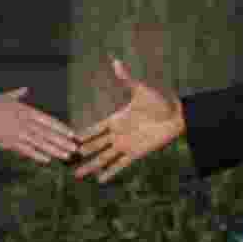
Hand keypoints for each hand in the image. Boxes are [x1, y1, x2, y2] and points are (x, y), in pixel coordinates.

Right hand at [0, 87, 78, 163]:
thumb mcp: (5, 96)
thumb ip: (18, 94)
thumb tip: (25, 89)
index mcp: (25, 110)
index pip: (48, 120)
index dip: (60, 128)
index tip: (71, 134)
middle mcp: (25, 122)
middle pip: (47, 134)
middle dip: (62, 142)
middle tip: (75, 149)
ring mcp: (18, 134)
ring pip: (40, 143)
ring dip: (54, 150)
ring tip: (66, 156)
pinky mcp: (10, 143)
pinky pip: (26, 151)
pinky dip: (37, 155)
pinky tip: (47, 160)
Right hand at [73, 58, 184, 182]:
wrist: (176, 116)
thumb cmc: (159, 101)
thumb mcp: (140, 90)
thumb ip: (126, 79)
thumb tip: (116, 61)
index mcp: (116, 119)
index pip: (95, 129)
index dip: (82, 135)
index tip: (69, 139)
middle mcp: (118, 134)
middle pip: (95, 145)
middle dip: (81, 153)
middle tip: (66, 158)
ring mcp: (125, 145)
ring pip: (104, 158)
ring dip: (91, 165)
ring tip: (77, 175)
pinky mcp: (136, 153)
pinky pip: (120, 165)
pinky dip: (110, 172)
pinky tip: (100, 180)